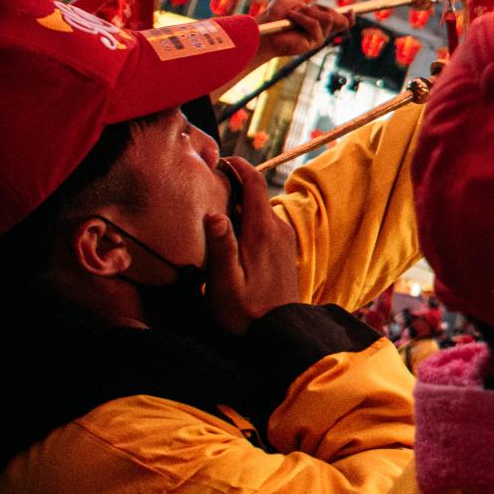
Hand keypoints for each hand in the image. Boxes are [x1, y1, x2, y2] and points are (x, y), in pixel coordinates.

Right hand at [203, 158, 299, 336]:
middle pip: (258, 194)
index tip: (221, 160)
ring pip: (261, 209)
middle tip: (209, 183)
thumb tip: (214, 214)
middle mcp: (279, 230)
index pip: (255, 184)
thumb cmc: (245, 311)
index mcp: (263, 231)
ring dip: (241, 203)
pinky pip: (266, 223)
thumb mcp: (224, 282)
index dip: (240, 166)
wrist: (278, 334)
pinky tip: (231, 231)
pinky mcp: (285, 250)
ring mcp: (285, 239)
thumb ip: (221, 247)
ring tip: (214, 205)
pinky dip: (249, 217)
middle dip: (236, 184)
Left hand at [255, 0, 349, 61]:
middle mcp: (323, 30)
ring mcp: (319, 37)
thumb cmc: (276, 12)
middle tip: (306, 8)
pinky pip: (316, 24)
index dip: (350, 17)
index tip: (351, 9)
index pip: (343, 21)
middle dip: (323, 9)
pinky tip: (291, 18)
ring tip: (293, 14)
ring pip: (328, 18)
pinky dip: (302, 18)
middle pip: (341, 20)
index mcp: (320, 19)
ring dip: (309, 12)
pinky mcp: (313, 42)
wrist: (265, 27)